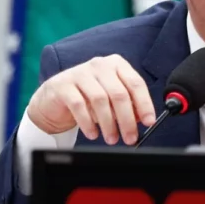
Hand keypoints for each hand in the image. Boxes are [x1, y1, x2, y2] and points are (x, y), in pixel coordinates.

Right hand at [27, 55, 155, 144]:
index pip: (136, 83)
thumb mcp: (111, 99)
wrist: (55, 98)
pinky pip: (79, 105)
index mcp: (116, 65)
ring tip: (111, 139)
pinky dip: (88, 123)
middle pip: (119, 93)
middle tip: (130, 137)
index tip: (149, 122)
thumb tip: (142, 119)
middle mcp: (100, 65)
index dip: (144, 104)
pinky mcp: (63, 85)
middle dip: (127, 120)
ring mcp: (80, 73)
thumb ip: (128, 105)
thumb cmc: (88, 97)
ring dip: (108, 124)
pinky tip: (93, 134)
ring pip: (100, 100)